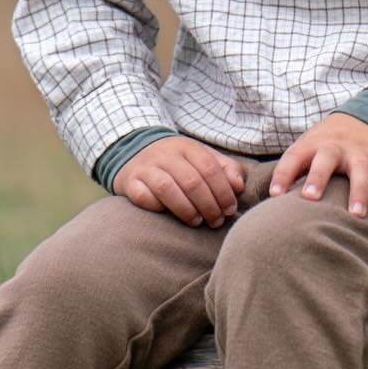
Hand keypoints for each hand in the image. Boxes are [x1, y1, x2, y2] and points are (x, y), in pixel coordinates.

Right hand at [113, 136, 245, 227]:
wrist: (133, 152)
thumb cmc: (177, 162)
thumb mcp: (202, 158)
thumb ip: (225, 169)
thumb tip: (239, 186)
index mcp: (186, 147)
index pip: (209, 168)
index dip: (223, 191)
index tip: (230, 209)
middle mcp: (164, 155)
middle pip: (191, 181)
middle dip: (208, 205)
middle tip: (216, 221)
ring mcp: (145, 168)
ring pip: (167, 188)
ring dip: (186, 209)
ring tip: (196, 221)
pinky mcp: (129, 182)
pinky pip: (142, 197)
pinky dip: (156, 207)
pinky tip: (167, 215)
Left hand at [268, 113, 367, 221]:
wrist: (367, 118)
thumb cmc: (327, 144)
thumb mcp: (308, 147)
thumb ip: (293, 170)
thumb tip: (270, 202)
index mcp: (312, 144)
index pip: (293, 157)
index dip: (283, 174)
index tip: (275, 194)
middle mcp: (336, 147)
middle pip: (326, 159)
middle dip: (318, 178)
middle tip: (311, 197)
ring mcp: (360, 153)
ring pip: (360, 171)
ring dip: (358, 193)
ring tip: (355, 215)